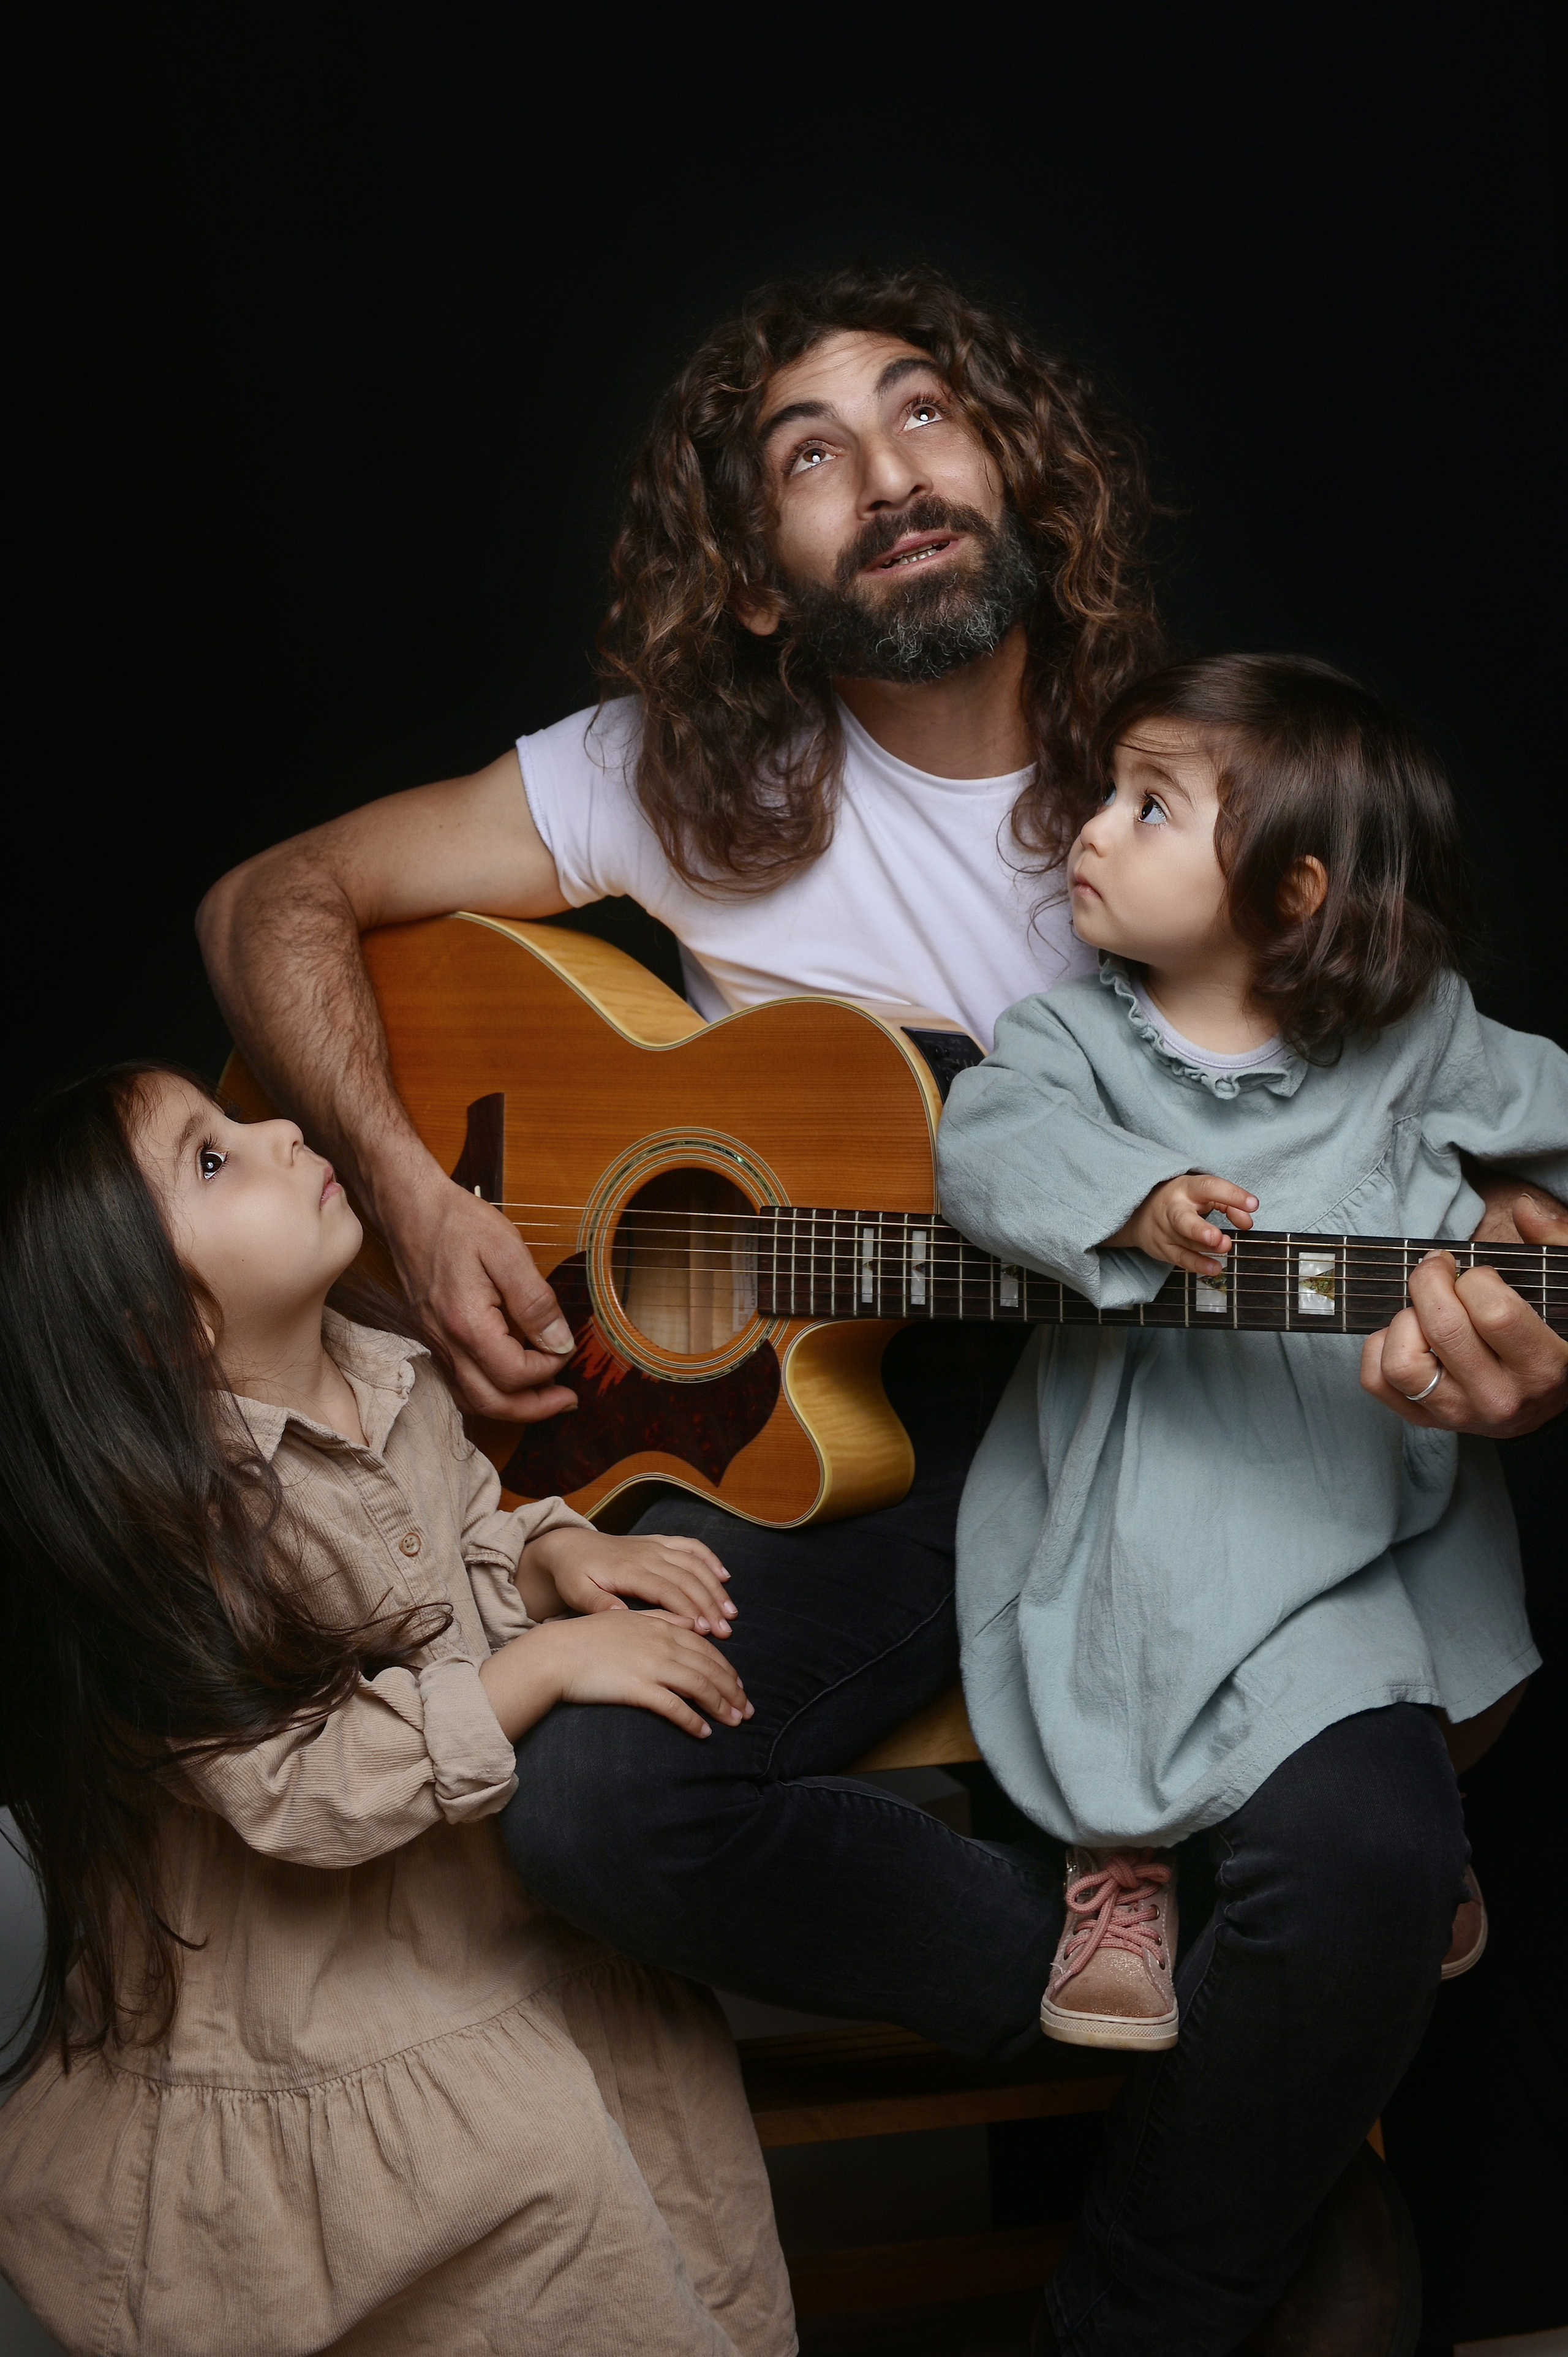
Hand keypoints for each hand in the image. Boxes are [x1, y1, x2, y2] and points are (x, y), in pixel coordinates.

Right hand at [392, 1175, 578, 1422]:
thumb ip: (535, 1301)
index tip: (567, 1349)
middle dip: (534, 1408)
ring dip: (511, 1406)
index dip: (549, 1369)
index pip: (514, 1374)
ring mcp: (435, 1343)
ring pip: (471, 1400)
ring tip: (545, 1395)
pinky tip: (509, 1379)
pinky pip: (459, 1382)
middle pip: (491, 1403)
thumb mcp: (508, 1250)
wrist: (409, 1209)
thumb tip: (560, 1342)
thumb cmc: (457, 1222)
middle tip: (567, 1400)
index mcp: (467, 1323)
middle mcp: (446, 1343)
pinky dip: (487, 1392)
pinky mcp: (432, 1337)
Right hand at [479, 1612, 751, 1743]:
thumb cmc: (586, 1638)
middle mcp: (662, 1643)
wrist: (556, 1653)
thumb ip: (660, 1618)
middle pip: (709, 1667)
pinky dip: (693, 1720)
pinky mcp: (638, 1688)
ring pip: (699, 1686)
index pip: (706, 1647)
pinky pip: (674, 1707)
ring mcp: (652, 1665)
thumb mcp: (627, 1618)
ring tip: (734, 1722)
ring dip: (721, 1705)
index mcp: (661, 1626)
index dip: (726, 1668)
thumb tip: (689, 1623)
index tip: (738, 1686)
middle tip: (747, 1710)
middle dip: (732, 1689)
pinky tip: (703, 1732)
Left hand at [523, 1528, 734, 1635]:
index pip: (667, 1590)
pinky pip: (690, 1545)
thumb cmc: (573, 1575)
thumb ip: (598, 1604)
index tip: (705, 1631)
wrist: (569, 1546)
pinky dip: (710, 1558)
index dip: (688, 1609)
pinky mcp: (659, 1542)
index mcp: (629, 1570)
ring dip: (715, 1587)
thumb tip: (621, 1616)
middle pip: (687, 1579)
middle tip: (725, 1631)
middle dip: (709, 1605)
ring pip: (694, 1564)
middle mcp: (647, 1555)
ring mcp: (655, 1546)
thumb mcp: (576, 1592)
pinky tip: (724, 1575)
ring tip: (730, 1612)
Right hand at [1103, 1174, 1258, 1274]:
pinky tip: (1214, 1268)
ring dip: (1206, 1248)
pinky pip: (1181, 1259)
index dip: (1232, 1196)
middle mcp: (1172, 1209)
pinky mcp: (1163, 1249)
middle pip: (1181, 1219)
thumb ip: (1229, 1205)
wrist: (1140, 1213)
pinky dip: (1198, 1265)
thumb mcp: (1203, 1195)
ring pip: (1185, 1242)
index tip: (1253, 1205)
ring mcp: (1165, 1231)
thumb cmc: (1182, 1202)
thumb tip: (1247, 1224)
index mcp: (1186, 1189)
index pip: (1209, 1188)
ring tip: (1225, 1248)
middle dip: (1198, 1229)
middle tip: (1216, 1237)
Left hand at [1360, 1193, 1567, 1437]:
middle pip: (1442, 1329)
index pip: (1493, 1312)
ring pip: (1402, 1362)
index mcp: (1542, 1365)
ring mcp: (1459, 1414)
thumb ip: (1555, 1242)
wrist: (1544, 1403)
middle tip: (1437, 1270)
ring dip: (1404, 1321)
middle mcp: (1499, 1397)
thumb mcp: (1566, 1289)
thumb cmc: (1555, 1337)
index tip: (1475, 1273)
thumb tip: (1521, 1208)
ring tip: (1425, 1312)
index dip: (1476, 1278)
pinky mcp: (1426, 1421)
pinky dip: (1379, 1348)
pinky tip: (1407, 1333)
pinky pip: (1376, 1382)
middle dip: (1430, 1282)